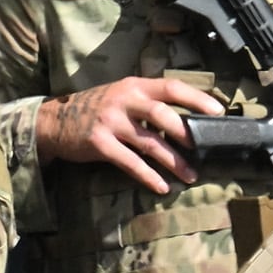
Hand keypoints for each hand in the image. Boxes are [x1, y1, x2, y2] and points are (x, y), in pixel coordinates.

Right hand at [36, 75, 226, 193]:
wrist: (54, 121)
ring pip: (150, 143)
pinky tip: (162, 186)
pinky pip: (130, 162)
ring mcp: (111, 122)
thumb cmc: (96, 109)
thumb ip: (148, 102)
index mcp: (134, 86)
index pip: (171, 87)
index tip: (218, 111)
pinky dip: (148, 176)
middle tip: (205, 148)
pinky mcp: (100, 144)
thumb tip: (186, 120)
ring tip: (190, 176)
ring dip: (173, 162)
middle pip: (163, 114)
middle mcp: (123, 100)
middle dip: (187, 133)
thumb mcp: (121, 95)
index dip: (196, 98)